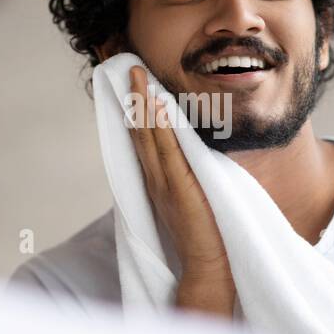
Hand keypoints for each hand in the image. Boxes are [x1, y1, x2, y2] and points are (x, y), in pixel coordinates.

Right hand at [126, 66, 235, 316]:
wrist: (208, 270)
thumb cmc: (206, 236)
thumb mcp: (194, 198)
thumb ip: (189, 176)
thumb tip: (195, 152)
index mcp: (158, 179)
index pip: (143, 136)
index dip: (135, 107)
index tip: (131, 79)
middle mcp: (155, 177)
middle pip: (139, 128)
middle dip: (132, 96)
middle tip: (124, 64)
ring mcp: (165, 182)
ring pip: (148, 135)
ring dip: (142, 103)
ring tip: (135, 73)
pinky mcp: (179, 188)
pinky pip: (166, 151)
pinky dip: (159, 127)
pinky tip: (155, 106)